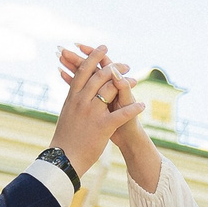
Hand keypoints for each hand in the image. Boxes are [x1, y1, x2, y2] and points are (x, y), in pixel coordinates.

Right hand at [50, 44, 141, 180]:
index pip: (84, 70)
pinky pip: (121, 114)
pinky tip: (143, 104)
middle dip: (114, 67)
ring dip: (125, 83)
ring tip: (136, 78)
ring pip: (110, 90)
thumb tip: (77, 86)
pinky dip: (133, 109)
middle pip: (99, 76)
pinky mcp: (102, 126)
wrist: (64, 158)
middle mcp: (81, 101)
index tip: (104, 48)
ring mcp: (91, 112)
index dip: (94, 57)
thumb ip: (74, 98)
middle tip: (125, 63)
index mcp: (72, 96)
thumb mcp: (67, 113)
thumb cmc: (66, 137)